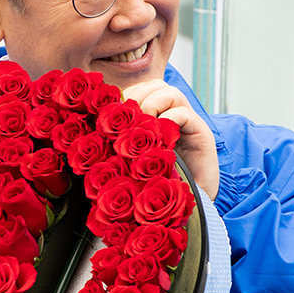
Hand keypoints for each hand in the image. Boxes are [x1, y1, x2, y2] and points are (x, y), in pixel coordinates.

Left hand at [122, 80, 218, 198]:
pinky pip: (184, 113)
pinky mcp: (202, 134)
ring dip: (150, 104)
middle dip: (136, 96)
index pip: (140, 90)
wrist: (190, 207)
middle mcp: (172, 116)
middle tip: (126, 119)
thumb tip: (91, 134)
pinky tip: (157, 138)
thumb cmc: (156, 187)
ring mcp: (189, 124)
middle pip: (155, 85)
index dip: (125, 95)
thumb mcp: (132, 161)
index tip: (111, 113)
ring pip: (171, 93)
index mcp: (154, 119)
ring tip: (141, 127)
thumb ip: (119, 144)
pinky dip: (168, 119)